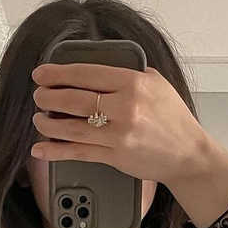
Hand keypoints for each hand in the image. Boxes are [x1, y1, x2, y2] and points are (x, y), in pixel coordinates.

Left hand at [29, 62, 213, 187]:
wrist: (188, 154)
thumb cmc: (172, 119)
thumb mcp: (156, 84)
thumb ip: (128, 75)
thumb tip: (98, 71)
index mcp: (133, 84)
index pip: (87, 74)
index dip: (59, 73)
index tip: (43, 74)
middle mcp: (125, 108)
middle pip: (75, 100)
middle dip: (50, 97)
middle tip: (39, 96)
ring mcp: (119, 135)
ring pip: (73, 128)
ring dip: (49, 123)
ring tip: (39, 119)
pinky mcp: (115, 157)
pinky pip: (79, 153)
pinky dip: (56, 151)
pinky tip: (41, 149)